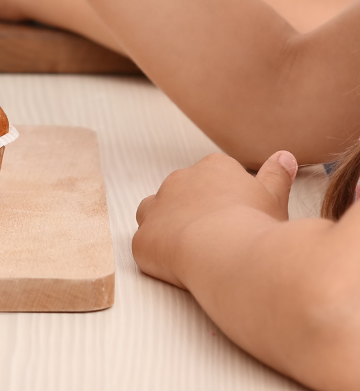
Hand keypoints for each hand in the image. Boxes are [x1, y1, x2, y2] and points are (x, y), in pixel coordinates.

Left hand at [133, 150, 297, 288]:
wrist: (230, 252)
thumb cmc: (257, 228)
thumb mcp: (274, 199)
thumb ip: (276, 176)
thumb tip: (284, 156)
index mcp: (213, 168)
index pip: (214, 177)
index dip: (225, 202)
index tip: (237, 221)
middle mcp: (179, 180)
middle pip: (182, 194)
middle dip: (195, 214)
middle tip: (218, 241)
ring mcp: (157, 207)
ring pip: (155, 213)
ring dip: (167, 228)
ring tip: (192, 252)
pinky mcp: (143, 238)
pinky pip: (145, 245)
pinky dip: (157, 256)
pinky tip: (178, 271)